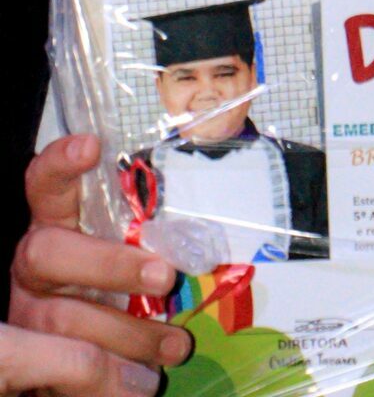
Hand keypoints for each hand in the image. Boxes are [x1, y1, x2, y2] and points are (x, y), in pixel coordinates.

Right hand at [9, 136, 192, 391]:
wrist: (66, 365)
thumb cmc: (110, 294)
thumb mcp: (122, 259)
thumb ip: (144, 245)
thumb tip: (202, 247)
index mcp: (51, 229)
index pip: (44, 186)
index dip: (60, 165)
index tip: (90, 145)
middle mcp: (31, 269)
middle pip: (49, 254)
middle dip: (109, 264)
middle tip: (165, 276)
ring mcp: (26, 315)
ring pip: (64, 321)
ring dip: (129, 336)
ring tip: (177, 346)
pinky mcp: (31, 363)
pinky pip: (65, 375)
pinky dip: (112, 383)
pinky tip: (144, 386)